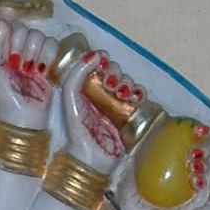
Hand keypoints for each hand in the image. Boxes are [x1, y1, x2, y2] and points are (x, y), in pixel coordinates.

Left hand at [0, 0, 55, 127]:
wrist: (20, 120)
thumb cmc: (2, 96)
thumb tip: (3, 19)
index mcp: (0, 43)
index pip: (6, 16)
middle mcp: (18, 44)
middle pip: (26, 29)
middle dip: (23, 46)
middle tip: (18, 66)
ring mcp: (35, 52)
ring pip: (41, 39)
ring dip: (36, 56)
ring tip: (29, 74)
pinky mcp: (51, 62)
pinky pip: (54, 49)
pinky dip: (49, 60)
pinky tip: (42, 74)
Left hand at [60, 51, 143, 165]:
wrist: (92, 154)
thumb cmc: (77, 126)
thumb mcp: (70, 96)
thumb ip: (77, 73)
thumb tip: (95, 54)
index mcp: (86, 86)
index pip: (99, 63)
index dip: (102, 61)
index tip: (101, 66)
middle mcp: (102, 92)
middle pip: (115, 70)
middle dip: (115, 73)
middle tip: (110, 85)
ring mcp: (117, 103)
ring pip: (128, 81)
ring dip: (126, 83)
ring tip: (120, 94)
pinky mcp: (130, 113)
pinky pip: (140, 96)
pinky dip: (139, 93)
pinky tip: (133, 97)